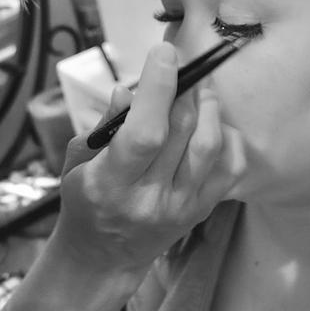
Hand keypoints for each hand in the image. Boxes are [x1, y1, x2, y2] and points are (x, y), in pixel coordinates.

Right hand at [54, 45, 243, 279]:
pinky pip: (231, 166)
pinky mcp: (202, 210)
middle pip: (181, 129)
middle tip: (179, 66)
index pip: (144, 133)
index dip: (158, 87)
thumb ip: (105, 126)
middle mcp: (150, 198)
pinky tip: (211, 121)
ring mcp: (182, 207)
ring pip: (210, 143)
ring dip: (207, 104)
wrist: (104, 258)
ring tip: (197, 89)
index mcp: (110, 184)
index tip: (163, 53)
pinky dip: (228, 135)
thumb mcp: (78, 162)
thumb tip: (127, 92)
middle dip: (183, 85)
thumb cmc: (85, 201)